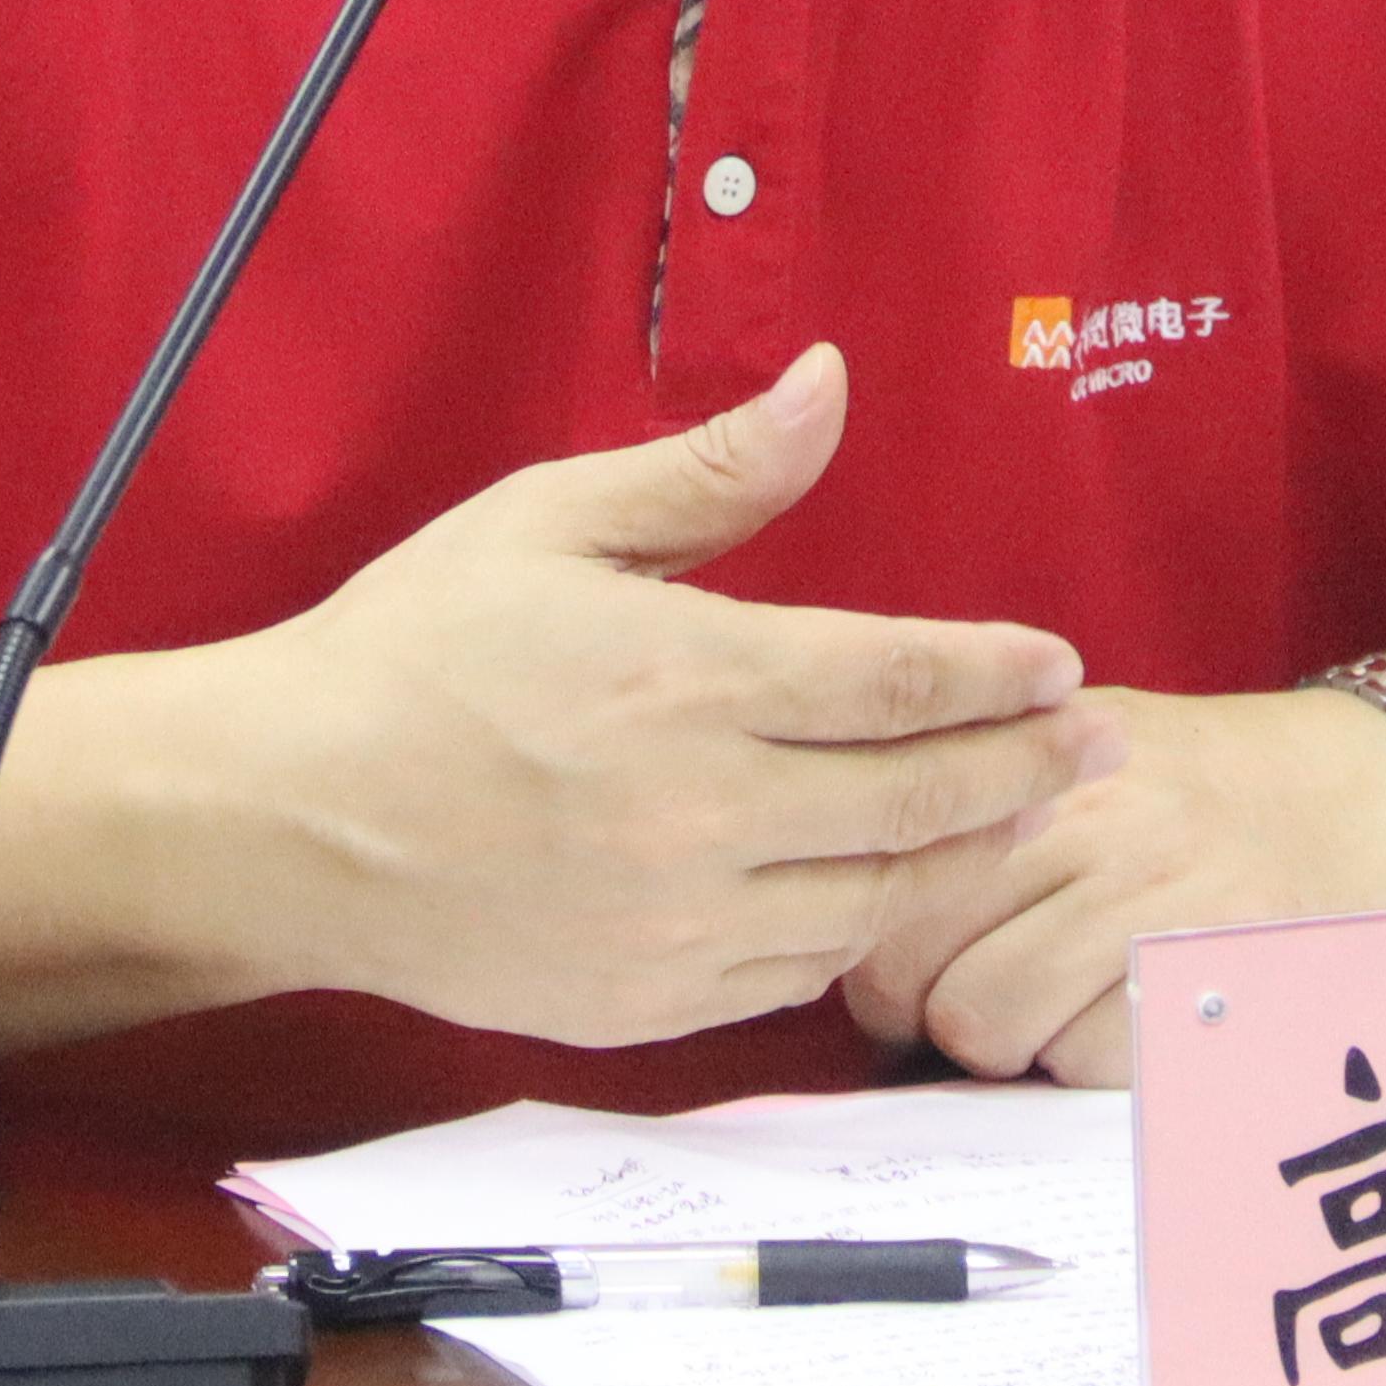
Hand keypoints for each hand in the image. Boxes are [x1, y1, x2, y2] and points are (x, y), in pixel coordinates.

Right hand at [217, 346, 1121, 1048]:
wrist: (287, 819)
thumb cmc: (410, 656)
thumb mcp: (549, 523)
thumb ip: (712, 471)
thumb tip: (828, 384)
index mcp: (687, 679)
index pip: (897, 679)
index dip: (998, 674)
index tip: (1060, 664)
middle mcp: (701, 813)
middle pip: (919, 795)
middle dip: (1029, 765)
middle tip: (1097, 743)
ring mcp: (676, 922)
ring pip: (874, 896)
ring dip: (964, 851)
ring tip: (1020, 813)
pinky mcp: (644, 1001)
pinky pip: (797, 971)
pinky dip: (860, 927)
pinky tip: (883, 885)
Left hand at [845, 683, 1385, 1084]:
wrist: (1369, 801)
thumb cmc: (1206, 785)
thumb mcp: (1088, 738)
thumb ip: (980, 790)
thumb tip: (855, 881)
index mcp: (1038, 762)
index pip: (888, 872)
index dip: (871, 939)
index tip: (894, 955)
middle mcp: (1083, 829)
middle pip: (909, 964)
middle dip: (917, 1005)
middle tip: (960, 996)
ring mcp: (1144, 909)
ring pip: (982, 1026)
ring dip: (998, 1042)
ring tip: (1045, 1009)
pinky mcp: (1198, 987)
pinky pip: (1078, 1065)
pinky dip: (1080, 1065)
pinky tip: (1115, 1022)